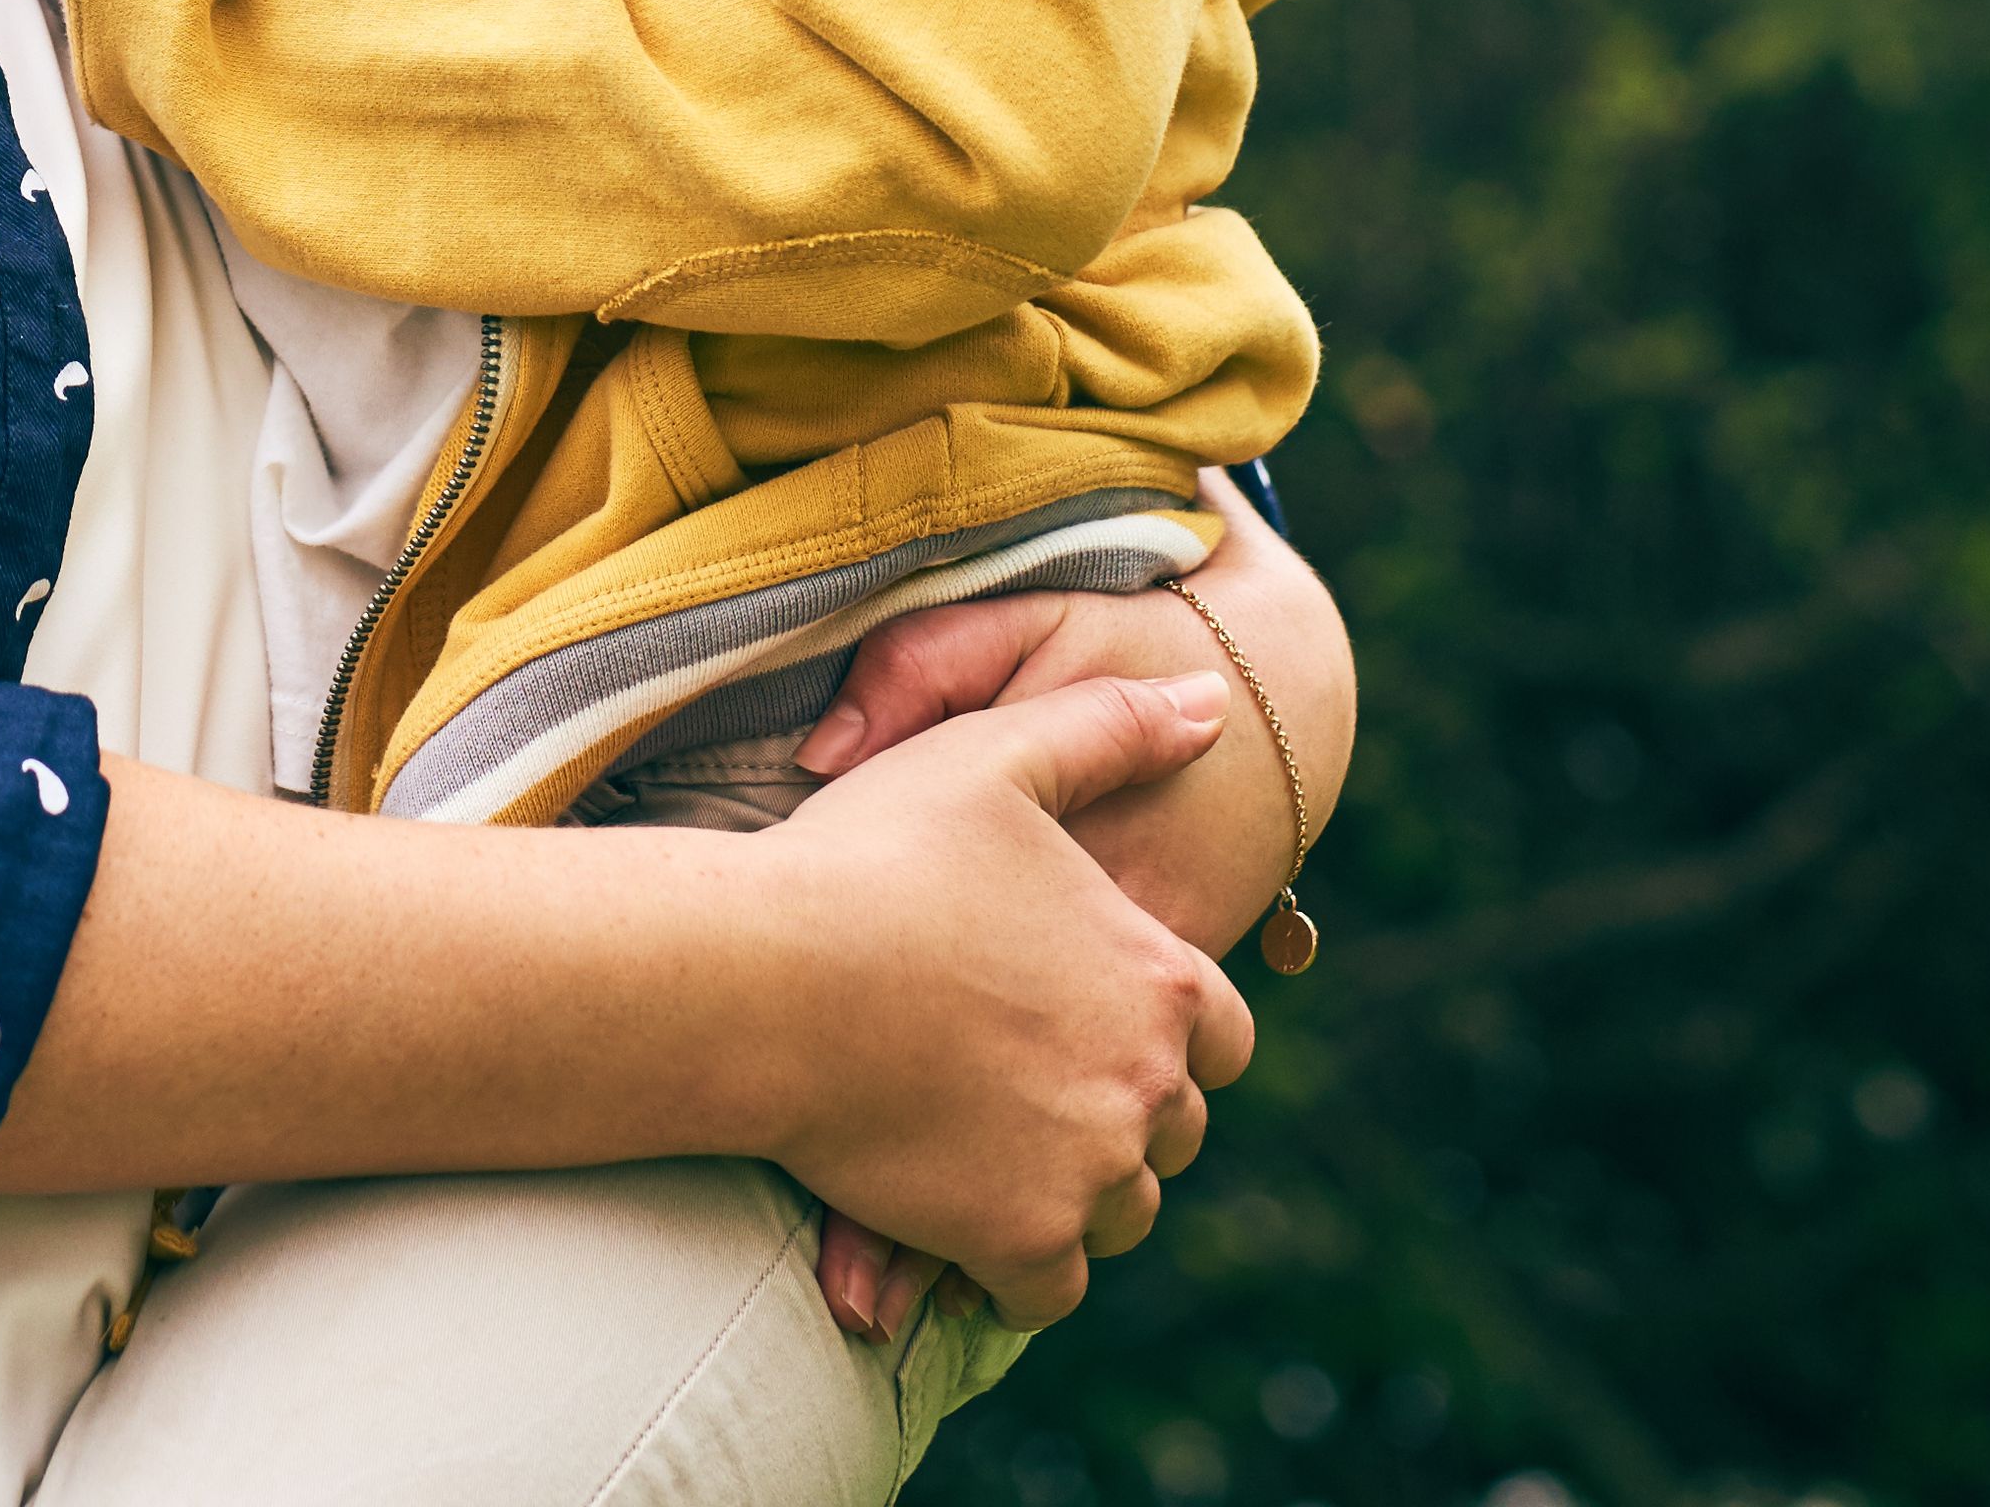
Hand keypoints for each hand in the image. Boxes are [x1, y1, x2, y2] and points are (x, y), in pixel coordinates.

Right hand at [792, 506, 1354, 1338]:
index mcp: (1163, 977)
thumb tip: (1215, 702)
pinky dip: (1016, 1268)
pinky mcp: (1019, 1241)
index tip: (1086, 1020)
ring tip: (988, 1151)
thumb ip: (1114, 726)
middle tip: (1022, 1086)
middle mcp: (1148, 1084)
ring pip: (1119, 1211)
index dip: (1165, 1030)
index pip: (1223, 1035)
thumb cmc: (873, 855)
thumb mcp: (999, 753)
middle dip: (1117, 1114)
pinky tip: (959, 1225)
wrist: (767, 976)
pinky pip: (1048, 1287)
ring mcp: (1088, 1172)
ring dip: (1073, 1192)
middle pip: (1173, 1129)